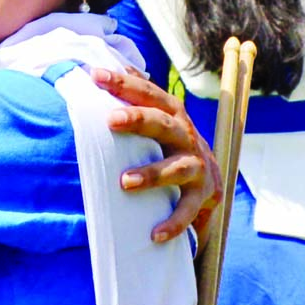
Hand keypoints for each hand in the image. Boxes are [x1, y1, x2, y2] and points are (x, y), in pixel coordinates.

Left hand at [92, 68, 221, 244]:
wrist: (210, 182)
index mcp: (172, 116)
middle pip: (165, 124)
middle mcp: (186, 137)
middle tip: (112, 120)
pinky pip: (188, 212)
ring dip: (153, 174)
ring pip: (177, 168)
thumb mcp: (155, 122)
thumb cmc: (169, 146)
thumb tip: (94, 70)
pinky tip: (154, 234)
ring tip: (125, 182)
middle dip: (140, 119)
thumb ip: (132, 100)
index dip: (124, 83)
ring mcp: (198, 167)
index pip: (149, 94)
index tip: (96, 75)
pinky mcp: (204, 197)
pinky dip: (173, 223)